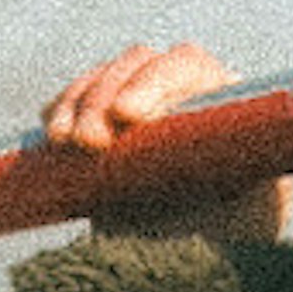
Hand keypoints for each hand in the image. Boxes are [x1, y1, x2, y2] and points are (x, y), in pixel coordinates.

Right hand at [40, 37, 290, 241]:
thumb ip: (193, 207)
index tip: (126, 117)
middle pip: (137, 64)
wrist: (230, 226)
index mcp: (224, 91)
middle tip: (86, 144)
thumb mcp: (232, 212)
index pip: (185, 65)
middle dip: (103, 99)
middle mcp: (185, 81)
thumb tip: (124, 213)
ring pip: (105, 76)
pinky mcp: (113, 111)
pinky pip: (82, 95)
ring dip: (75, 103)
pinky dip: (63, 109)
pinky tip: (51, 133)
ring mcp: (146, 90)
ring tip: (60, 141)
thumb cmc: (241, 218)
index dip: (152, 83)